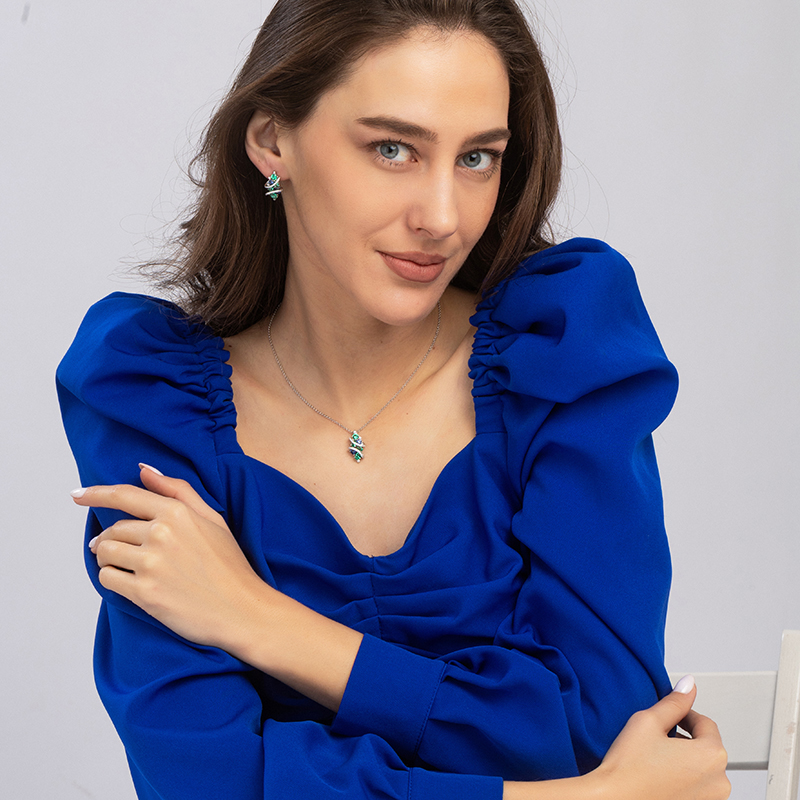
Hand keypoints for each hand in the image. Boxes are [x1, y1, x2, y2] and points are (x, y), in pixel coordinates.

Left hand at [72, 464, 269, 649]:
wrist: (242, 609)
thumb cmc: (229, 565)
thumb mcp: (212, 518)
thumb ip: (178, 491)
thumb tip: (144, 469)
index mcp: (178, 513)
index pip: (125, 496)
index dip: (96, 494)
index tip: (77, 495)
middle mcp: (162, 534)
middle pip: (113, 529)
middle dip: (110, 539)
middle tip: (122, 550)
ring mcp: (152, 564)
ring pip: (104, 553)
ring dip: (108, 559)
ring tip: (127, 567)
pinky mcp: (145, 593)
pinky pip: (108, 578)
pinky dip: (113, 579)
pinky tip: (132, 583)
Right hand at [590, 676, 729, 799]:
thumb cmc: (628, 768)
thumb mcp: (648, 721)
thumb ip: (674, 702)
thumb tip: (689, 685)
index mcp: (712, 756)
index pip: (705, 723)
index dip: (684, 715)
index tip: (668, 716)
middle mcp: (719, 782)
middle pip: (706, 747)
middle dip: (685, 738)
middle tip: (657, 738)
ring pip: (702, 768)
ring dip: (685, 759)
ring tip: (656, 758)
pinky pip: (696, 787)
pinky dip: (682, 779)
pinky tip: (659, 776)